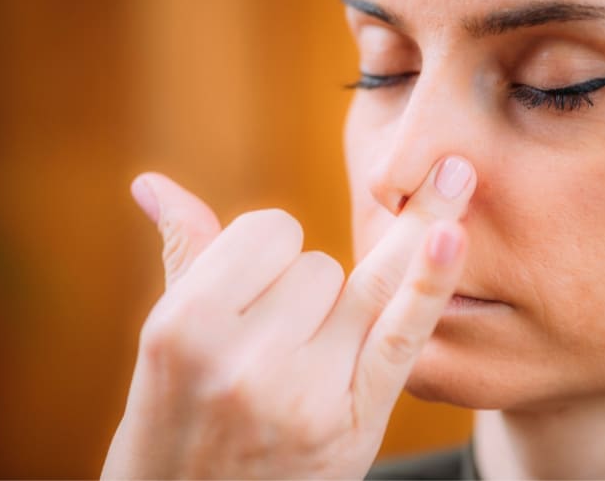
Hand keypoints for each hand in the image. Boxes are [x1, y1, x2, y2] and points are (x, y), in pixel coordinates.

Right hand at [102, 156, 475, 478]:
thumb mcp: (165, 343)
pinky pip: (401, 333)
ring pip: (362, 284)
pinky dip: (430, 280)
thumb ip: (183, 253)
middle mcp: (244, 359)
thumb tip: (152, 182)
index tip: (251, 295)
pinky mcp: (356, 421)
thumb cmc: (175, 419)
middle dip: (302, 291)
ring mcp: (305, 393)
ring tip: (300, 358)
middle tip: (269, 350)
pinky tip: (452, 231)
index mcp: (185, 326)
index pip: (268, 230)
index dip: (266, 254)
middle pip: (320, 262)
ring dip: (341, 309)